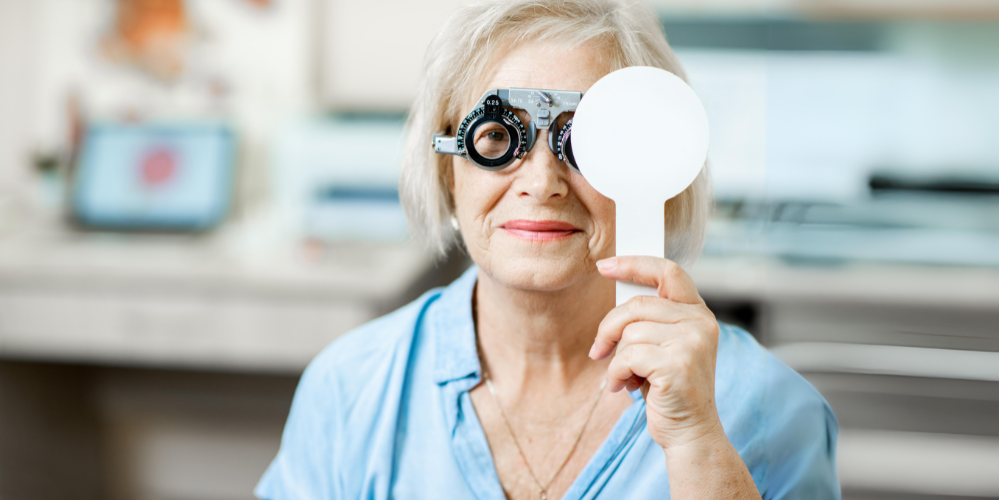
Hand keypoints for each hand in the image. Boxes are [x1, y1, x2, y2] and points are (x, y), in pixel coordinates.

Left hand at [589, 256, 723, 451]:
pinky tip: (623, 387)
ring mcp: (692, 343)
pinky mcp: (677, 364)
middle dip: (609, 328)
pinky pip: (627, 356)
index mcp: (698, 314)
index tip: (605, 266)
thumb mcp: (662, 347)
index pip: (668, 272)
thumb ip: (649, 321)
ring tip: (623, 377)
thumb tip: (616, 294)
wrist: (689, 432)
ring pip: (629, 332)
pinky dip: (615, 374)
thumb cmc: (668, 389)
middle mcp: (700, 324)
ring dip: (615, 359)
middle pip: (636, 305)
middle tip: (599, 350)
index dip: (634, 264)